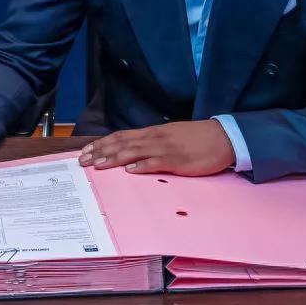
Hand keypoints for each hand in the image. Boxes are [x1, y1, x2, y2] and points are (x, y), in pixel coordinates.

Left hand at [78, 120, 234, 175]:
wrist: (222, 137)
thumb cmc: (196, 138)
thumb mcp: (170, 137)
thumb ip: (152, 143)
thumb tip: (133, 153)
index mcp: (152, 133)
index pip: (121, 136)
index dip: (102, 143)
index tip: (86, 150)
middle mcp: (154, 138)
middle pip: (122, 144)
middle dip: (101, 152)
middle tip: (82, 161)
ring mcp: (165, 149)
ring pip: (134, 152)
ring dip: (114, 159)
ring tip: (98, 165)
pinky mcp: (177, 161)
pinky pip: (157, 163)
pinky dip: (142, 166)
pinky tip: (130, 171)